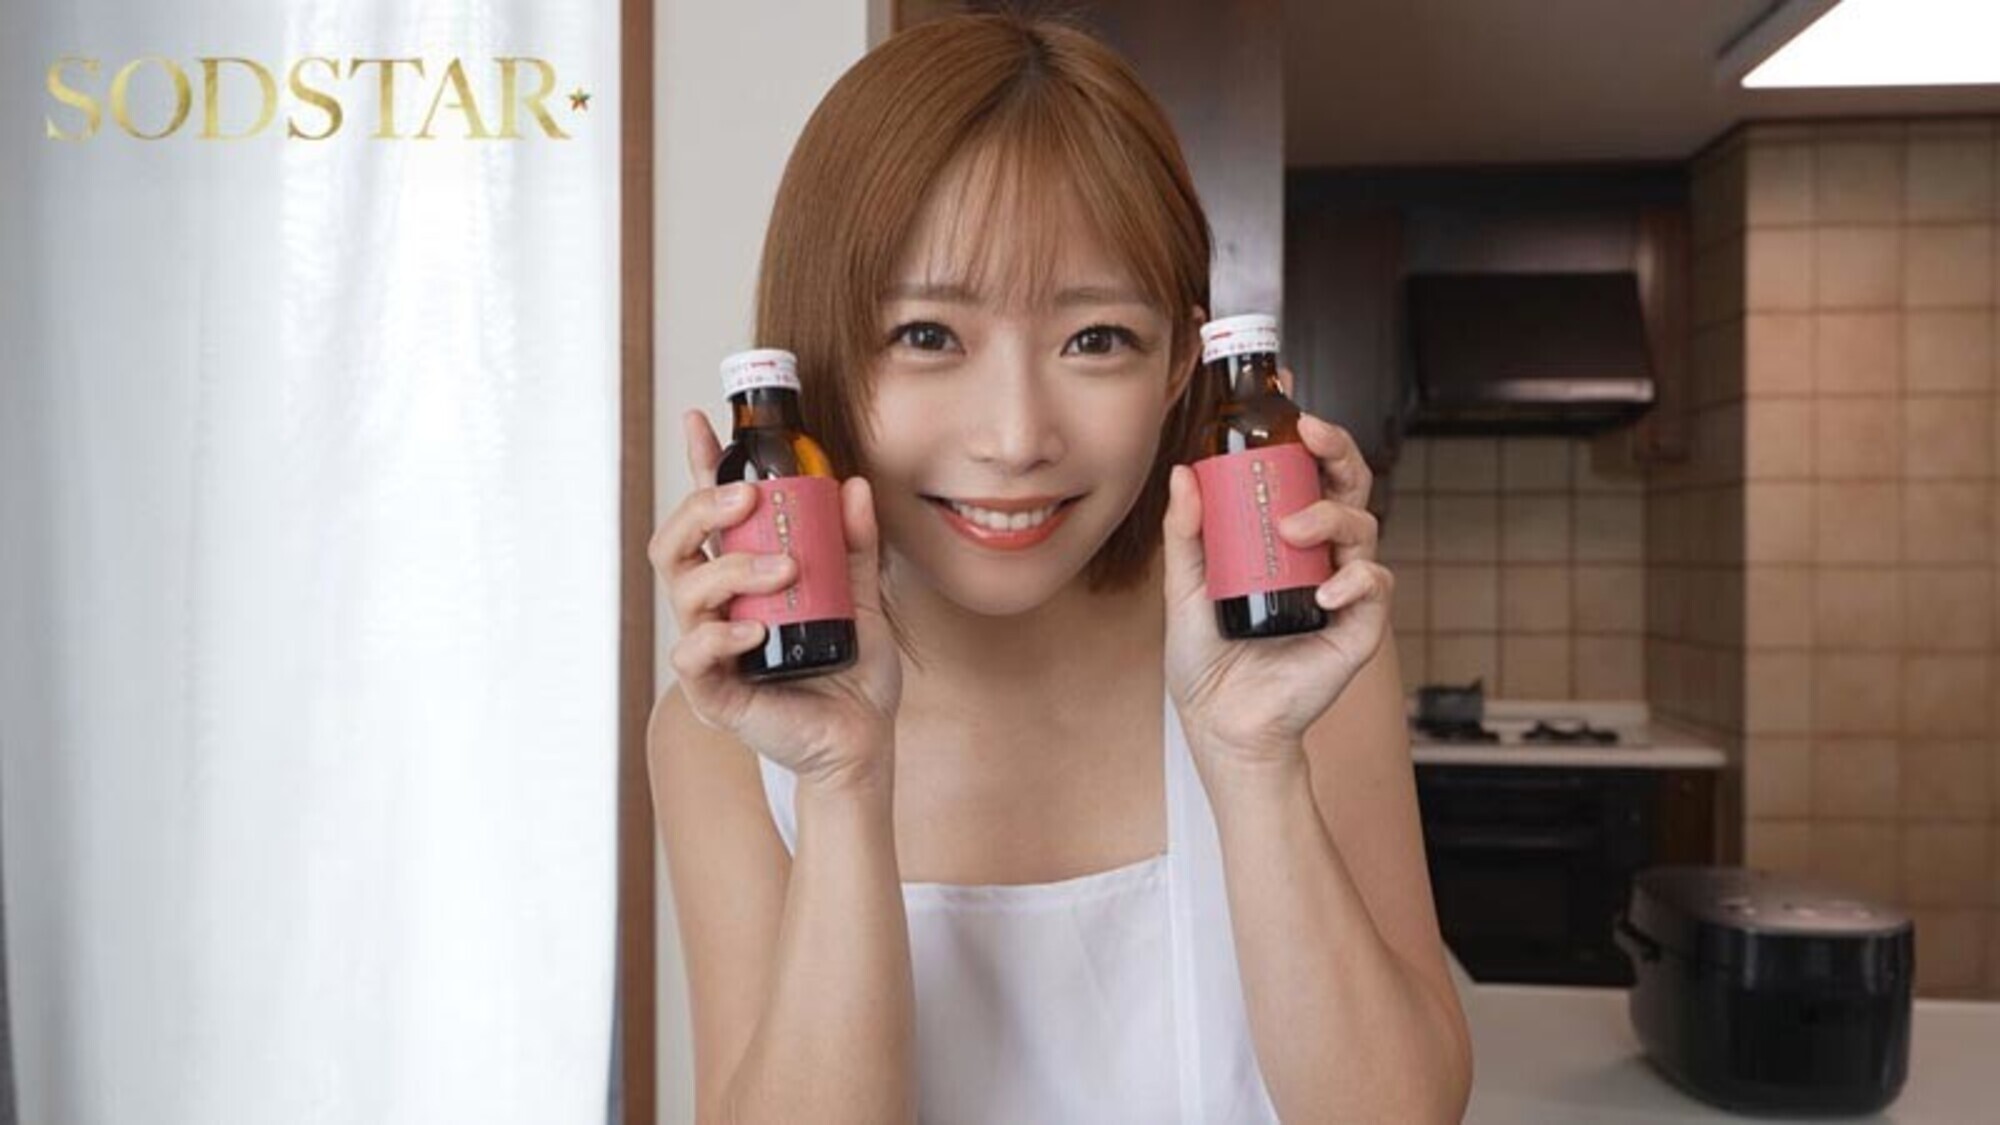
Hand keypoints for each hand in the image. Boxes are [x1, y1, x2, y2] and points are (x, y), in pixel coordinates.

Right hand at [653, 409, 902, 790]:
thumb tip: (854, 486)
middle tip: (749, 498)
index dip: (700, 466)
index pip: (710, 514)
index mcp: (743, 576)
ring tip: (785, 569)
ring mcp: (709, 647)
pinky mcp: (713, 691)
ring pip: (684, 590)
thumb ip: (855, 546)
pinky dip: (720, 635)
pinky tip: (753, 629)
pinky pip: (693, 654)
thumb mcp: (863, 598)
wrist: (861, 741)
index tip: (701, 420)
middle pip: (674, 542)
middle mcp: (716, 606)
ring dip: (731, 568)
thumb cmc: (853, 673)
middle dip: (701, 508)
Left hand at [1160, 371, 1393, 775]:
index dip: (1307, 435)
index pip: (1303, 474)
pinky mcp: (1359, 624)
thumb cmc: (1206, 661)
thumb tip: (1183, 474)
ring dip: (1330, 515)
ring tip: (1292, 531)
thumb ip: (1188, 534)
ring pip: (1362, 523)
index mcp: (1280, 539)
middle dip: (1337, 449)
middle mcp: (1317, 555)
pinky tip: (1327, 589)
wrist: (1224, 723)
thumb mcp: (1186, 587)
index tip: (1289, 400)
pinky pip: (1374, 582)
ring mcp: (1342, 586)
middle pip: (1347, 484)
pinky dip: (1355, 578)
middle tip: (1311, 433)